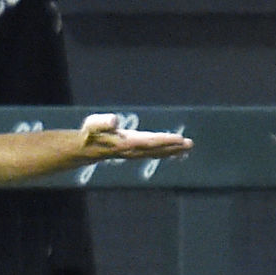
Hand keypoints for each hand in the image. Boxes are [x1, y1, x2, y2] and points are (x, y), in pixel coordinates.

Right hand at [78, 113, 192, 160]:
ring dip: (173, 151)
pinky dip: (166, 152)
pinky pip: (154, 153)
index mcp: (127, 143)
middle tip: (190, 144)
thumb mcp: (94, 124)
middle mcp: (134, 150)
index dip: (165, 140)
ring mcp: (135, 153)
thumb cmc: (91, 133)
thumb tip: (114, 121)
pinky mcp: (136, 152)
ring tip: (188, 148)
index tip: (179, 139)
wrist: (86, 148)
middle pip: (158, 149)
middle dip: (174, 147)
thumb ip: (103, 122)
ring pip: (157, 153)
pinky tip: (176, 152)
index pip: (150, 142)